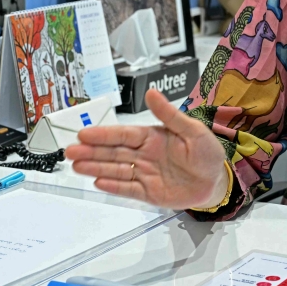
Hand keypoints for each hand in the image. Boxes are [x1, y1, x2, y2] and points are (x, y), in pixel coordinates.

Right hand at [64, 89, 228, 209]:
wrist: (217, 181)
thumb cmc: (207, 153)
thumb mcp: (193, 130)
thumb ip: (170, 115)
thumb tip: (151, 92)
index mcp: (151, 137)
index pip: (123, 135)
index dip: (104, 135)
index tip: (84, 134)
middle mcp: (143, 154)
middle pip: (113, 153)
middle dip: (91, 152)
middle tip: (69, 151)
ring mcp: (144, 174)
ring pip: (116, 170)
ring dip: (96, 167)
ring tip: (76, 166)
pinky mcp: (148, 193)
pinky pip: (128, 189)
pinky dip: (113, 186)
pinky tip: (97, 181)